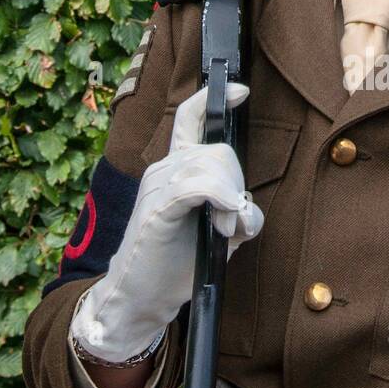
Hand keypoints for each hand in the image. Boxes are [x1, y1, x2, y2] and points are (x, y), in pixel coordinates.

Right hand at [70, 82, 262, 361]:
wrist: (142, 297)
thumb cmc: (178, 265)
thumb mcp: (219, 234)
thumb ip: (237, 213)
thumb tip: (247, 208)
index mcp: (175, 170)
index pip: (189, 121)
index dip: (212, 102)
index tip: (240, 90)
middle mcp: (164, 169)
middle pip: (218, 150)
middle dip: (237, 183)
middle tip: (229, 222)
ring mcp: (158, 185)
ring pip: (211, 164)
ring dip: (229, 197)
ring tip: (221, 228)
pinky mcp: (158, 207)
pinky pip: (197, 185)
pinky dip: (218, 198)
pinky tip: (222, 218)